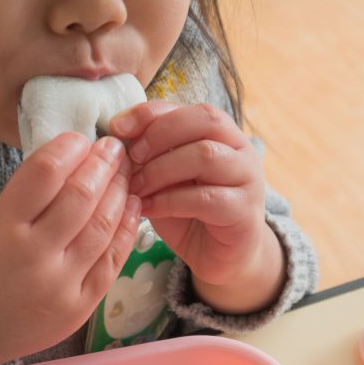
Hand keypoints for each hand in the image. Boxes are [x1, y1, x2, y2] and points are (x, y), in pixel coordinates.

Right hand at [0, 133, 139, 364]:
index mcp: (3, 231)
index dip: (68, 148)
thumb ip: (28, 199)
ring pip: (102, 227)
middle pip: (80, 198)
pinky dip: (126, 230)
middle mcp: (34, 258)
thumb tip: (72, 162)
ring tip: (126, 174)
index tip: (80, 139)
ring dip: (119, 193)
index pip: (44, 174)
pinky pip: (112, 261)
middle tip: (113, 148)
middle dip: (102, 165)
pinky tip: (133, 207)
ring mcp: (61, 286)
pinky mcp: (80, 307)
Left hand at [111, 101, 284, 313]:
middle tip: (131, 157)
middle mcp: (240, 149)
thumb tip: (115, 136)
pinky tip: (146, 208)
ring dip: (161, 169)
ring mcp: (248, 179)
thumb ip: (149, 155)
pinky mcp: (244, 212)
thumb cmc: (188, 212)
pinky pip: (206, 198)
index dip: (149, 113)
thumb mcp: (163, 178)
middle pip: (204, 120)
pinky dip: (170, 201)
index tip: (118, 128)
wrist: (219, 257)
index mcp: (220, 133)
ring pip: (206, 156)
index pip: (186, 107)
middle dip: (159, 134)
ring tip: (135, 187)